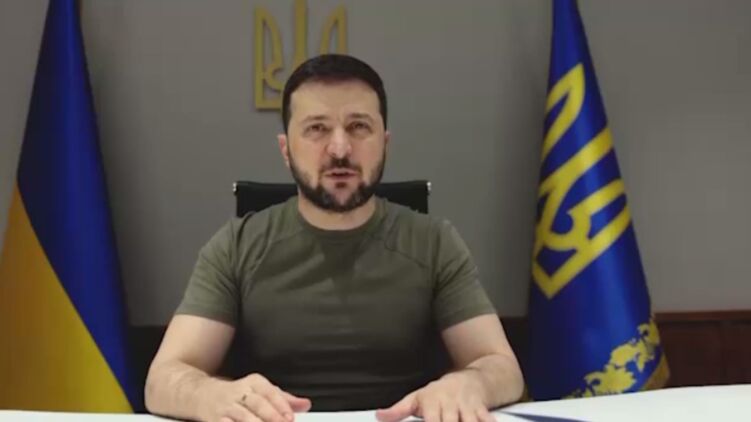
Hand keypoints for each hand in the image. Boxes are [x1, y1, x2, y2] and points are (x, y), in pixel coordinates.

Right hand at [198, 373, 311, 421]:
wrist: (202, 394)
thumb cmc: (238, 394)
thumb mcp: (261, 391)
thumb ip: (284, 399)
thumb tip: (305, 404)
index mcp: (254, 382)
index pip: (270, 392)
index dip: (281, 405)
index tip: (291, 417)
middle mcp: (240, 391)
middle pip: (258, 404)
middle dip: (271, 416)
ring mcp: (227, 405)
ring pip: (243, 416)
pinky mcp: (215, 418)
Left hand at [375, 371, 493, 421]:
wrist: (470, 378)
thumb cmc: (439, 393)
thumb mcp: (417, 398)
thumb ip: (399, 410)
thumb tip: (379, 416)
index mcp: (432, 402)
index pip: (431, 420)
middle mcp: (450, 404)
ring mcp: (467, 406)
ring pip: (469, 421)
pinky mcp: (482, 409)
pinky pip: (486, 419)